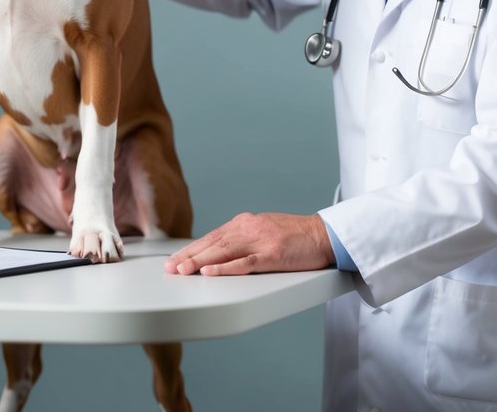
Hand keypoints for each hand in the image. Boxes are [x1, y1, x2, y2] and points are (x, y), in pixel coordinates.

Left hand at [164, 212, 335, 275]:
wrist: (326, 235)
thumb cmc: (296, 237)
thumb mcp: (264, 232)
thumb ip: (243, 239)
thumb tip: (219, 251)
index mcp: (244, 223)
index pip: (211, 237)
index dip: (191, 249)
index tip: (174, 259)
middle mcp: (248, 228)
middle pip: (212, 243)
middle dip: (189, 256)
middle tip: (170, 267)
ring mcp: (260, 241)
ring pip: (223, 251)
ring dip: (200, 262)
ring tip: (182, 270)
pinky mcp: (273, 254)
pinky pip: (245, 262)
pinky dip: (225, 268)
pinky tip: (210, 273)